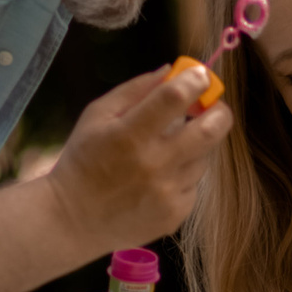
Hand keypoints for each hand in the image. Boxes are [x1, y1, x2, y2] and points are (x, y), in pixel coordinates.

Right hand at [44, 65, 231, 255]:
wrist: (72, 221)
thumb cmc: (83, 161)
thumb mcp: (96, 116)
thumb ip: (135, 90)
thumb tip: (172, 70)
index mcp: (130, 134)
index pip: (175, 97)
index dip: (195, 80)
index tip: (200, 75)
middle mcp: (154, 164)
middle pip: (211, 129)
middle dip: (219, 111)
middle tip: (211, 108)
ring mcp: (168, 192)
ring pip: (205, 156)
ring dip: (195, 145)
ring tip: (169, 149)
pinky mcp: (175, 214)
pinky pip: (195, 183)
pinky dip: (184, 174)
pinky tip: (160, 178)